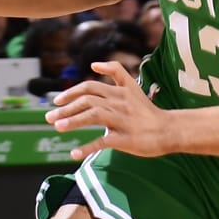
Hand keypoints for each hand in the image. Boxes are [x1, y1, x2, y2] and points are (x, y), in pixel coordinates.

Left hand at [46, 61, 168, 161]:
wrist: (169, 130)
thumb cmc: (148, 112)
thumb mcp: (133, 87)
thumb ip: (116, 73)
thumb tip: (94, 64)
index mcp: (119, 92)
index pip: (90, 87)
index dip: (71, 92)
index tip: (56, 101)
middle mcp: (119, 103)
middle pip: (88, 100)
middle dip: (66, 108)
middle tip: (49, 117)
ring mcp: (122, 121)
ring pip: (94, 115)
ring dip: (73, 121)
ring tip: (57, 127)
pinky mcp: (126, 138)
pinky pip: (104, 141)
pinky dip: (87, 147)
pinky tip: (74, 153)